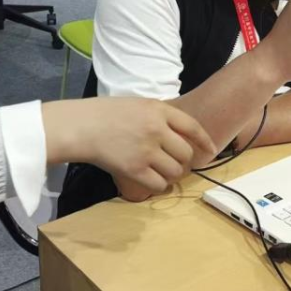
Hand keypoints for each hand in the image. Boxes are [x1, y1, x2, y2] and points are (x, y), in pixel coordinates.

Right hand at [43, 98, 216, 196]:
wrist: (80, 126)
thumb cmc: (104, 114)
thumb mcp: (137, 104)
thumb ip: (159, 117)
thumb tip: (179, 137)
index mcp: (158, 110)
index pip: (192, 127)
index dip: (204, 141)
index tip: (210, 151)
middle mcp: (157, 130)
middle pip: (185, 153)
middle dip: (183, 162)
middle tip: (172, 164)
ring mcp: (147, 150)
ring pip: (175, 171)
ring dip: (171, 175)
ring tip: (159, 172)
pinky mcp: (135, 169)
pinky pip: (159, 184)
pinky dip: (158, 186)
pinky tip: (151, 181)